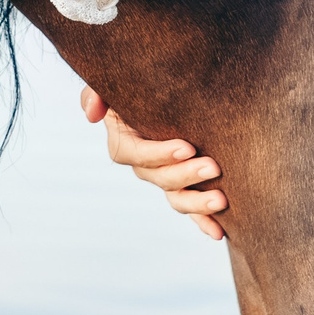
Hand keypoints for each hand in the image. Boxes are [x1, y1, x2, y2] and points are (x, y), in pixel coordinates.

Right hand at [82, 85, 226, 239]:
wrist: (172, 90)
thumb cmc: (140, 83)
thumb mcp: (115, 82)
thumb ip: (97, 92)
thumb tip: (92, 115)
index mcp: (125, 141)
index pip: (136, 154)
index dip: (160, 154)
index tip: (187, 146)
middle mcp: (144, 164)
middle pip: (160, 178)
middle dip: (187, 175)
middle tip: (213, 167)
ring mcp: (165, 178)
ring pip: (176, 198)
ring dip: (197, 203)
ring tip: (221, 199)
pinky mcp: (185, 186)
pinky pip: (191, 208)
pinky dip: (203, 221)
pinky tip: (219, 232)